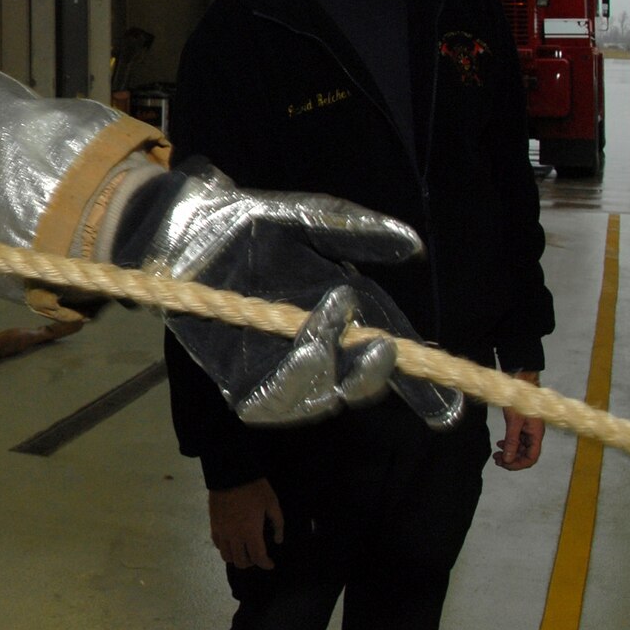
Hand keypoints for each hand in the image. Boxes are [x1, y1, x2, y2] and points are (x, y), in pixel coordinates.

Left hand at [114, 162, 457, 427]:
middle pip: (358, 386)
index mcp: (341, 316)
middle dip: (373, 374)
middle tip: (381, 346)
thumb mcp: (308, 220)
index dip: (422, 389)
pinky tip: (294, 356)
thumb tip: (413, 246)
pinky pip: (270, 403)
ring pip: (319, 398)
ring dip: (330, 373)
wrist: (181, 230)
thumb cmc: (247, 222)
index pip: (388, 358)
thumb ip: (358, 233)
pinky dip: (289, 387)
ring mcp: (275, 368)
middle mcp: (315, 349)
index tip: (449, 409)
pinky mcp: (236, 381)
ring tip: (322, 327)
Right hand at [208, 478, 283, 569]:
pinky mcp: (213, 524)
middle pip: (241, 561)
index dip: (266, 564)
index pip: (258, 558)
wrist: (230, 473)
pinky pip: (217, 543)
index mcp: (251, 532)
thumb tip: (278, 540)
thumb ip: (277, 524)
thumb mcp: (272, 504)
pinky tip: (231, 541)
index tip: (271, 563)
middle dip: (252, 563)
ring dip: (237, 557)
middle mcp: (234, 536)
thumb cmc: (254, 488)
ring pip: (226, 556)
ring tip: (244, 550)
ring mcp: (221, 531)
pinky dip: (225, 547)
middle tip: (257, 556)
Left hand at [494, 371, 544, 468]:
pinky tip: (500, 444)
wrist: (520, 383)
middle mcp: (534, 435)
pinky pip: (518, 440)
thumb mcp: (514, 422)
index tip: (505, 464)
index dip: (519, 464)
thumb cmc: (519, 401)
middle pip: (526, 455)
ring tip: (496, 455)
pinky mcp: (523, 426)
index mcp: (536, 435)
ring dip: (510, 453)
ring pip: (521, 448)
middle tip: (497, 460)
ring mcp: (529, 431)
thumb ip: (512, 441)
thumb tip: (508, 459)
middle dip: (512, 460)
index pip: (531, 458)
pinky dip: (509, 444)